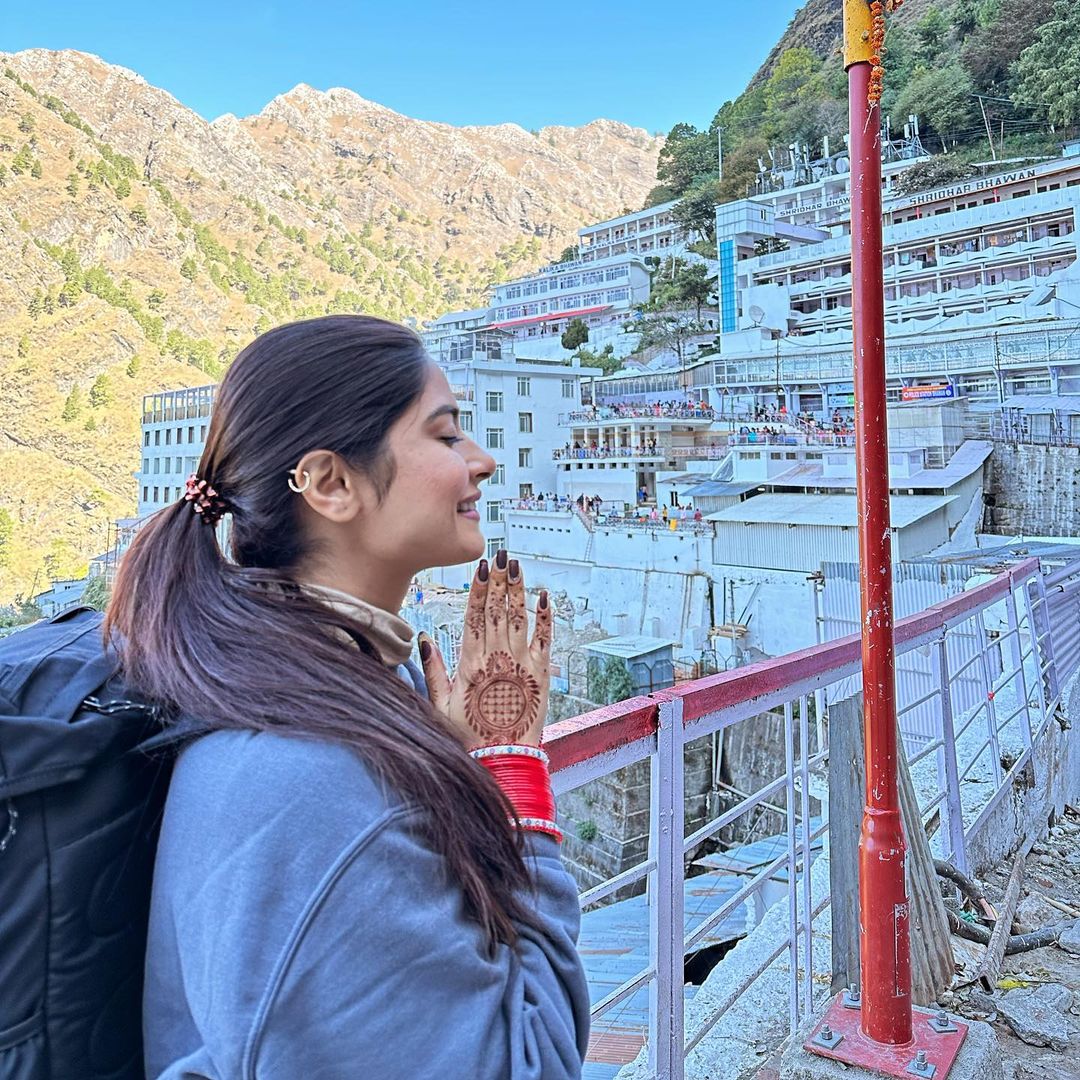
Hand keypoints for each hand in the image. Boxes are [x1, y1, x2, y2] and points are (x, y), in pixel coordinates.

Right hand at [419, 550, 552, 747]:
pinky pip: (544, 638)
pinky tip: (545, 597)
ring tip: (516, 565)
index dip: (478, 589)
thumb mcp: (441, 704)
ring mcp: (520, 663)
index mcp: (470, 663)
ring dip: (518, 589)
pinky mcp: (540, 673)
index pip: (474, 616)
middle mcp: (496, 657)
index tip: (481, 568)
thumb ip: (433, 670)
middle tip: (500, 555)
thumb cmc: (469, 735)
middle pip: (497, 610)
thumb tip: (424, 639)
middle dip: (499, 580)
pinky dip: (545, 616)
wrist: (502, 758)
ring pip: (518, 617)